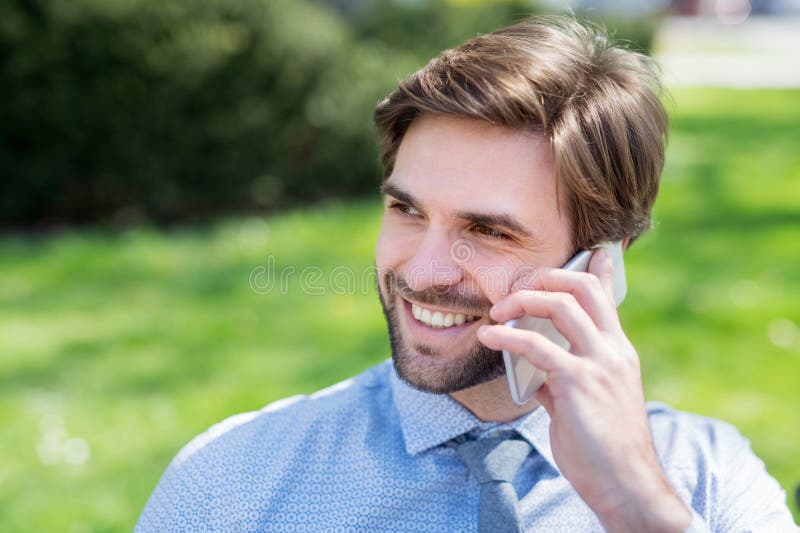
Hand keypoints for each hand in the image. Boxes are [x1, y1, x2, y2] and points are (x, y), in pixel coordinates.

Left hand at [477, 248, 690, 531]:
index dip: (596, 270)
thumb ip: (563, 379)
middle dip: (544, 276)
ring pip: (562, 305)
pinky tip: (489, 337)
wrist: (627, 485)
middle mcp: (613, 350)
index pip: (607, 298)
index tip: (589, 252)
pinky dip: (508, 336)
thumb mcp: (587, 403)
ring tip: (497, 311)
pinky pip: (538, 346)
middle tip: (514, 288)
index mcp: (618, 351)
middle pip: (582, 287)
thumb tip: (535, 371)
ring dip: (522, 300)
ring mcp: (599, 364)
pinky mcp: (579, 383)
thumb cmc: (604, 448)